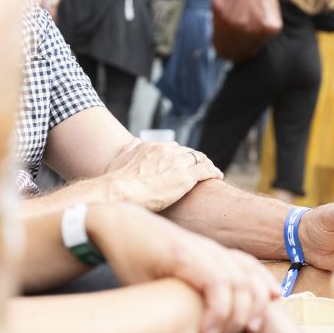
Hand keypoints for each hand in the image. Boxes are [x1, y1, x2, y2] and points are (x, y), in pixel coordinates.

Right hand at [88, 204, 280, 332]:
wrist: (114, 228)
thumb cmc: (137, 258)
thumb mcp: (168, 279)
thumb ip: (188, 294)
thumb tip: (194, 326)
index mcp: (211, 255)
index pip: (250, 270)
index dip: (261, 294)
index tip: (256, 323)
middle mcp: (211, 251)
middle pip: (250, 280)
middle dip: (254, 311)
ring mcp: (199, 251)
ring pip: (238, 284)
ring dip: (236, 316)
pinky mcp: (184, 255)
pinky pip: (215, 283)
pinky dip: (217, 310)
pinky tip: (205, 331)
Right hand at [103, 141, 223, 211]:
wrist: (118, 190)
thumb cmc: (115, 181)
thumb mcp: (119, 159)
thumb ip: (128, 149)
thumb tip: (134, 142)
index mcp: (152, 147)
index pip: (173, 148)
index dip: (181, 156)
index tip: (184, 163)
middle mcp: (166, 151)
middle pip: (188, 152)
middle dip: (195, 159)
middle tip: (202, 167)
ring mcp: (177, 163)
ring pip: (199, 159)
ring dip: (207, 164)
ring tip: (213, 171)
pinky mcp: (185, 177)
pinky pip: (205, 171)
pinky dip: (213, 172)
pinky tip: (218, 176)